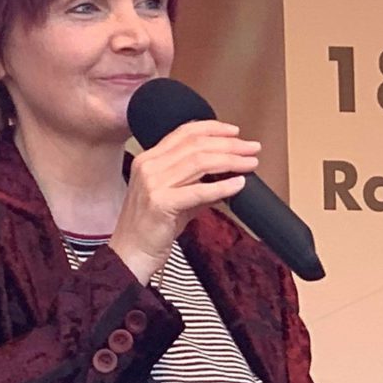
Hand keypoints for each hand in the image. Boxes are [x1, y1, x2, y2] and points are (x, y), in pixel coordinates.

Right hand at [108, 120, 259, 283]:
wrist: (130, 254)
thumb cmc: (151, 228)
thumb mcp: (174, 198)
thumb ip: (197, 183)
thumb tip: (228, 174)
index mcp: (148, 160)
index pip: (183, 133)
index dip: (213, 128)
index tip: (235, 132)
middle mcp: (148, 166)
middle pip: (196, 145)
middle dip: (229, 144)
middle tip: (251, 148)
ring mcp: (152, 184)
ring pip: (199, 162)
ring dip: (231, 161)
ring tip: (250, 164)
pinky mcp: (160, 203)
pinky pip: (198, 191)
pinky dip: (222, 186)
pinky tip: (238, 185)